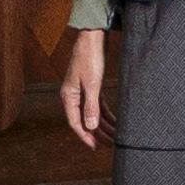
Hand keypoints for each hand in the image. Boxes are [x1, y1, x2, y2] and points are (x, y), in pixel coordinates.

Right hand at [58, 28, 111, 149]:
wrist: (92, 38)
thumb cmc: (90, 58)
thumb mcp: (92, 84)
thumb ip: (91, 106)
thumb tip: (90, 127)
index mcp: (68, 97)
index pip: (75, 123)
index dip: (86, 136)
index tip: (96, 147)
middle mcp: (73, 97)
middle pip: (85, 121)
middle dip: (98, 134)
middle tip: (110, 145)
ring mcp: (82, 92)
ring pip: (93, 115)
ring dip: (103, 126)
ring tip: (115, 137)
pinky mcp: (92, 87)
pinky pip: (98, 106)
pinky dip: (106, 115)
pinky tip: (115, 122)